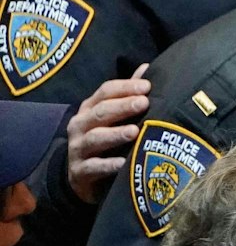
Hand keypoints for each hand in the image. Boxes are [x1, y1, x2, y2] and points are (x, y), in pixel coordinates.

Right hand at [67, 65, 149, 203]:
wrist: (83, 178)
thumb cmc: (106, 141)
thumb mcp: (113, 117)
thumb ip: (128, 94)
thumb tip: (147, 68)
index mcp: (90, 109)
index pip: (105, 92)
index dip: (125, 87)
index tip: (147, 86)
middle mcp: (80, 125)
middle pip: (100, 112)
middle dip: (122, 107)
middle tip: (144, 103)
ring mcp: (78, 149)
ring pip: (95, 138)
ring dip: (114, 134)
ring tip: (134, 131)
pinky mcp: (79, 172)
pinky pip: (93, 167)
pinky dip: (108, 165)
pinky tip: (123, 163)